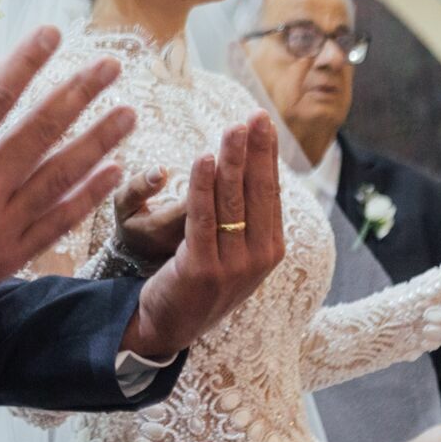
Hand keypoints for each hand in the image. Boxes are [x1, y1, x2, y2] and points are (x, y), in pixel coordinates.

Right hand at [0, 24, 136, 321]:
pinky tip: (114, 172)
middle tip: (111, 66)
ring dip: (98, 142)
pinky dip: (88, 196)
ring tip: (128, 113)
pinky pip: (58, 221)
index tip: (54, 33)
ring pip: (60, 176)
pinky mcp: (9, 254)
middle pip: (41, 131)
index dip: (28, 60)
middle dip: (80, 93)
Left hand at [120, 114, 285, 360]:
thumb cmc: (201, 279)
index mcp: (270, 251)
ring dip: (232, 161)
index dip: (267, 155)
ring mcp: (232, 267)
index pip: (271, 192)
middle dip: (254, 151)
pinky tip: (203, 160)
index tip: (263, 121)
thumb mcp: (235, 252)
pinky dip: (203, 186)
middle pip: (256, 193)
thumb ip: (248, 218)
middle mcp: (257, 259)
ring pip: (232, 202)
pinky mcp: (201, 270)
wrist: (169, 325)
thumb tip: (256, 167)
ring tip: (230, 130)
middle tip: (252, 116)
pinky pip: (203, 218)